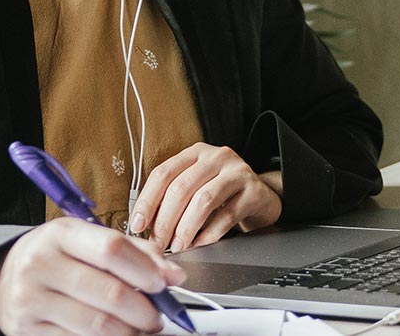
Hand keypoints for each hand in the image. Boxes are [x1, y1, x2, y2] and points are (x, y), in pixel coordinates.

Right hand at [0, 217, 186, 335]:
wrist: (4, 280)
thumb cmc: (54, 257)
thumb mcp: (85, 240)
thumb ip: (133, 252)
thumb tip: (173, 275)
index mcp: (59, 234)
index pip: (112, 249)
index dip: (146, 270)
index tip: (165, 284)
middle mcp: (40, 264)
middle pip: (110, 293)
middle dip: (145, 310)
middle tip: (157, 316)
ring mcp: (30, 299)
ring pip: (98, 325)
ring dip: (130, 332)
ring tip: (139, 329)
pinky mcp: (27, 330)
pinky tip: (115, 335)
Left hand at [131, 143, 282, 252]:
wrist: (261, 197)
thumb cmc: (222, 194)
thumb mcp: (196, 187)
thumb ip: (172, 198)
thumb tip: (144, 225)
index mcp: (195, 153)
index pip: (163, 173)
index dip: (147, 201)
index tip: (138, 224)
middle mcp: (216, 157)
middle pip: (181, 188)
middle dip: (165, 220)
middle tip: (157, 243)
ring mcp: (237, 172)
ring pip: (203, 200)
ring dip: (186, 228)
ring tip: (178, 246)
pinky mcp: (253, 191)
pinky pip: (227, 215)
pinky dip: (210, 233)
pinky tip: (200, 244)